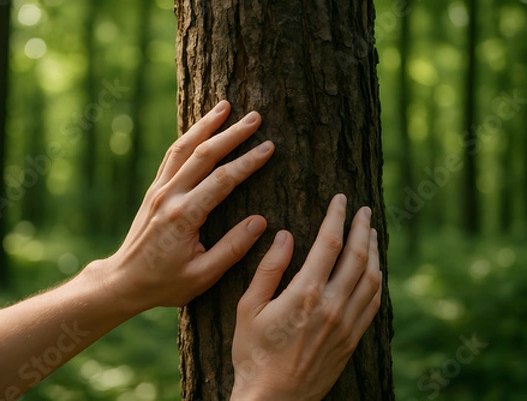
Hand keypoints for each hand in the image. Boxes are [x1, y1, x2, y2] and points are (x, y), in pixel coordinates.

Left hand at [86, 100, 274, 313]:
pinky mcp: (154, 190)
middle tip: (256, 117)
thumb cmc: (165, 283)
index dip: (247, 162)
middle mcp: (169, 196)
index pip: (222, 180)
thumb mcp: (203, 275)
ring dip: (206, 125)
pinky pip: (172, 156)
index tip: (269, 147)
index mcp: (184, 216)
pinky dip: (188, 138)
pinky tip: (201, 129)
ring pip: (184, 148)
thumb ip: (232, 248)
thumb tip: (260, 221)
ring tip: (225, 106)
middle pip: (204, 154)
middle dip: (232, 133)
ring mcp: (159, 190)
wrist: (123, 281)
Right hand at [230, 194, 381, 400]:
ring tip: (372, 232)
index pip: (329, 243)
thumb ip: (268, 269)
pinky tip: (374, 270)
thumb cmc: (254, 353)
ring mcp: (347, 324)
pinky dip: (377, 280)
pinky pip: (373, 303)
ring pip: (372, 278)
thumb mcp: (249, 308)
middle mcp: (333, 306)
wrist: (274, 398)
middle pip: (357, 256)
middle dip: (361, 227)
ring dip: (374, 251)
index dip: (336, 217)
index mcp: (305, 293)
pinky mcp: (352, 339)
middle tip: (363, 209)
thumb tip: (285, 236)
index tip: (340, 199)